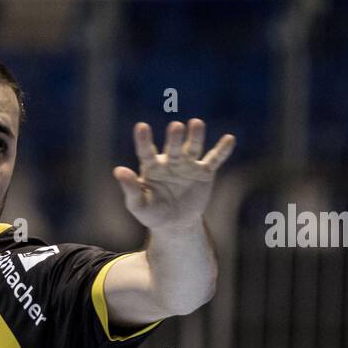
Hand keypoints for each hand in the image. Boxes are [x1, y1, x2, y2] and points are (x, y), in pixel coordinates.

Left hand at [113, 119, 234, 232]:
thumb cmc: (152, 213)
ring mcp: (188, 165)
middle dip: (175, 138)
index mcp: (151, 167)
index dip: (144, 140)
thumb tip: (118, 170)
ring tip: (196, 123)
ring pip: (193, 148)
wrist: (175, 224)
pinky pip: (214, 160)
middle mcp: (170, 161)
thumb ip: (130, 188)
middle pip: (173, 147)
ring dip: (195, 136)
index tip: (141, 127)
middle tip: (176, 127)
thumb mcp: (138, 205)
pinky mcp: (205, 172)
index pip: (146, 151)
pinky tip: (229, 139)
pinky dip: (222, 150)